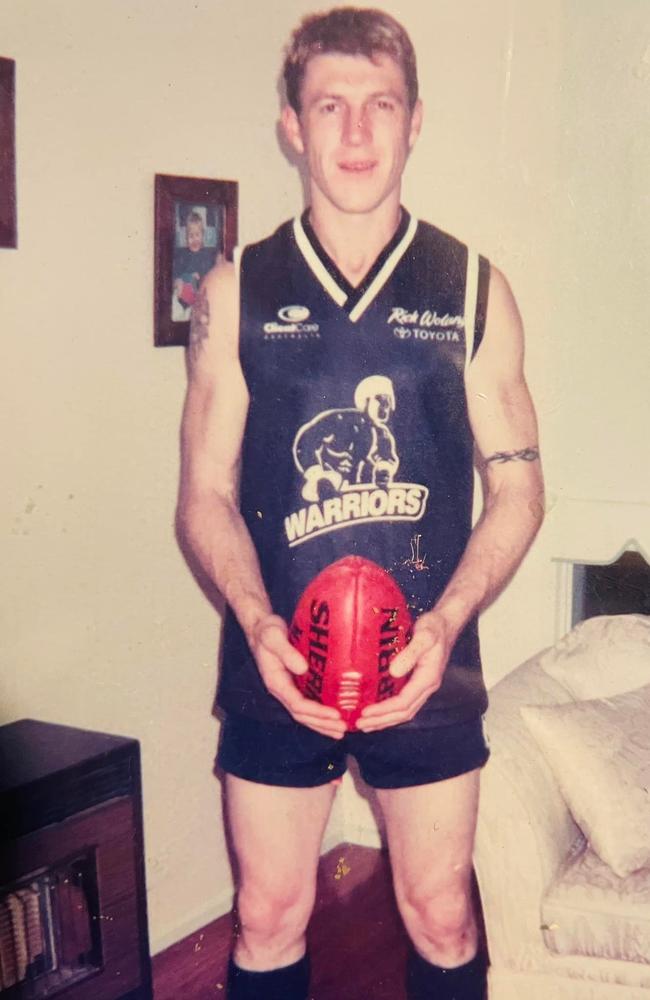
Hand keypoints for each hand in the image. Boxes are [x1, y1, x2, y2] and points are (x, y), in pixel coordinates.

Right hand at [248, 614, 345, 738]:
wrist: (260, 627)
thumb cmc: (266, 630)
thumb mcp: (273, 637)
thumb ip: (286, 652)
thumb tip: (303, 669)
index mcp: (275, 682)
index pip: (297, 704)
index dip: (317, 712)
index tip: (335, 715)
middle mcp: (281, 690)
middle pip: (302, 715)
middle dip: (322, 723)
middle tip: (343, 729)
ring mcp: (287, 689)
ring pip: (304, 714)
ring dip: (322, 724)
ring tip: (340, 731)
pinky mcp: (294, 684)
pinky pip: (307, 704)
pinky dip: (319, 714)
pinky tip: (333, 717)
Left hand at [356, 612, 454, 732]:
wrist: (445, 623)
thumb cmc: (434, 627)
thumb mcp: (424, 636)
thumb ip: (411, 653)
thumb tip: (393, 672)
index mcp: (428, 678)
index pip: (404, 702)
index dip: (384, 710)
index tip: (366, 712)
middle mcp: (427, 687)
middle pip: (404, 712)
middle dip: (382, 720)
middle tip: (360, 724)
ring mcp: (423, 686)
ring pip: (405, 711)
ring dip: (385, 720)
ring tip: (365, 724)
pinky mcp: (418, 682)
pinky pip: (404, 703)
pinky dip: (389, 711)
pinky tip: (376, 711)